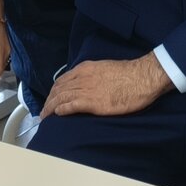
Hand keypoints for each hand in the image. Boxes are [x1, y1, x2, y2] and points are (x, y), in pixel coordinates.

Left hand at [40, 54, 171, 118]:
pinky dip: (61, 110)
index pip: (62, 80)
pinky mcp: (93, 102)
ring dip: (51, 107)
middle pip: (58, 89)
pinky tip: (57, 114)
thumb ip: (93, 75)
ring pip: (61, 98)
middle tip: (44, 110)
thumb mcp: (105, 69)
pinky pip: (71, 106)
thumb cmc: (128, 74)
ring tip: (45, 116)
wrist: (141, 77)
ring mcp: (87, 90)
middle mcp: (82, 77)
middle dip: (49, 100)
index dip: (54, 90)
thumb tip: (87, 84)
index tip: (50, 98)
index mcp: (85, 68)